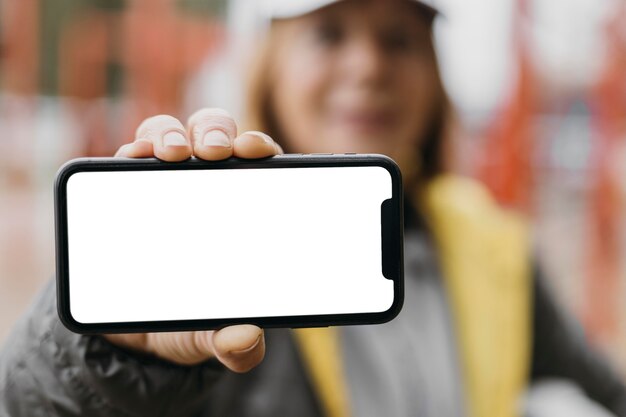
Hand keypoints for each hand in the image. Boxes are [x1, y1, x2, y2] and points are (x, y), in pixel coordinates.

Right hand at [105, 108, 281, 371]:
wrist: (132, 334)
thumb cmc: (187, 319)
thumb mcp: (212, 336)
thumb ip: (234, 345)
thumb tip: (246, 339)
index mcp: (239, 207)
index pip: (258, 164)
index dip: (260, 148)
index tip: (259, 152)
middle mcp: (204, 185)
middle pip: (216, 136)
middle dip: (217, 132)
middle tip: (216, 152)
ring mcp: (164, 182)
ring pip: (171, 135)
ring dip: (172, 134)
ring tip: (173, 153)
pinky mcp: (126, 189)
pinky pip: (128, 157)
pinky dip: (133, 149)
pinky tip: (135, 157)